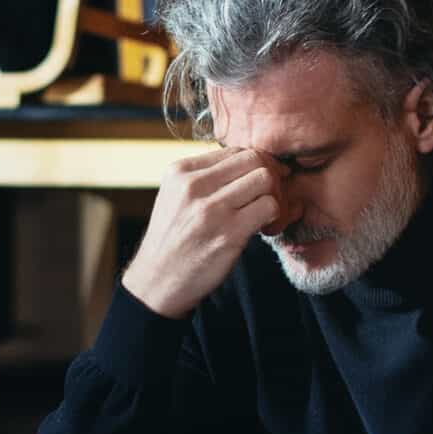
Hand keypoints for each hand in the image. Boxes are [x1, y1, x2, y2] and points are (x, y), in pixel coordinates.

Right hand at [120, 147, 287, 317]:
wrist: (157, 282)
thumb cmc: (173, 241)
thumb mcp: (175, 197)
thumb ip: (203, 177)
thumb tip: (247, 162)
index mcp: (180, 171)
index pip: (234, 151)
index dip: (255, 164)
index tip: (258, 183)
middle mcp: (194, 185)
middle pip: (254, 159)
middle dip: (271, 175)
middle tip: (271, 195)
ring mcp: (211, 209)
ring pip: (265, 180)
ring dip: (275, 196)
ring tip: (266, 214)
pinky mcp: (229, 233)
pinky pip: (269, 207)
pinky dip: (276, 216)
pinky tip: (264, 229)